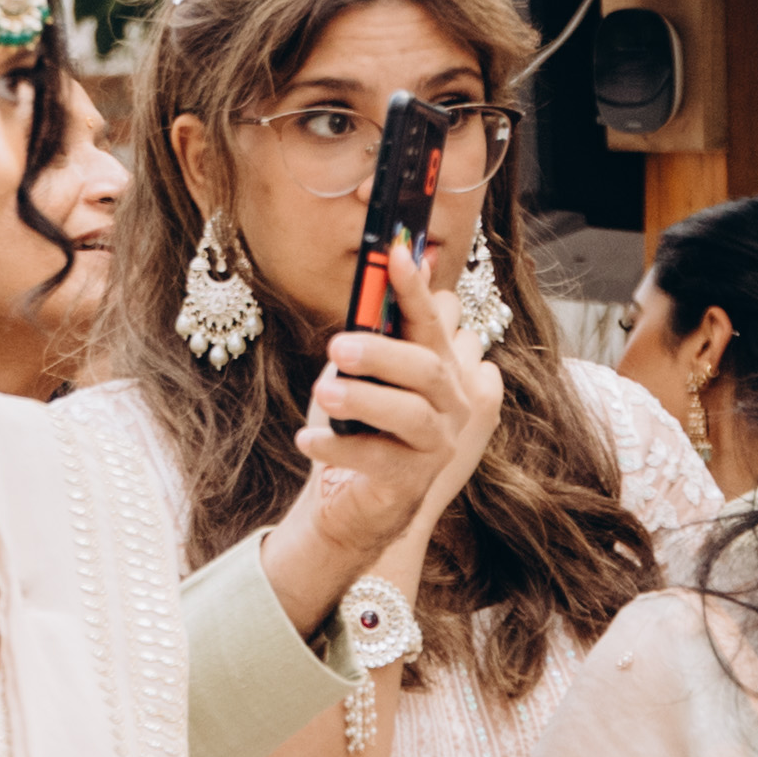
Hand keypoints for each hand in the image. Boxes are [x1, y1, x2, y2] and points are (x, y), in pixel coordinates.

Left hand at [284, 242, 503, 582]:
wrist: (355, 500)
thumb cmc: (362, 426)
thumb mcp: (366, 372)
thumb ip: (381, 327)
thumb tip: (390, 263)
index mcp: (441, 366)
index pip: (433, 321)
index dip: (415, 289)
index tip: (394, 256)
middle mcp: (450, 402)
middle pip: (428, 367)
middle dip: (383, 352)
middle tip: (338, 345)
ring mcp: (437, 443)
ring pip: (412, 413)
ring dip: (366, 398)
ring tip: (325, 388)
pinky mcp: (413, 482)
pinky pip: (379, 460)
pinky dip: (339, 447)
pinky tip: (307, 439)